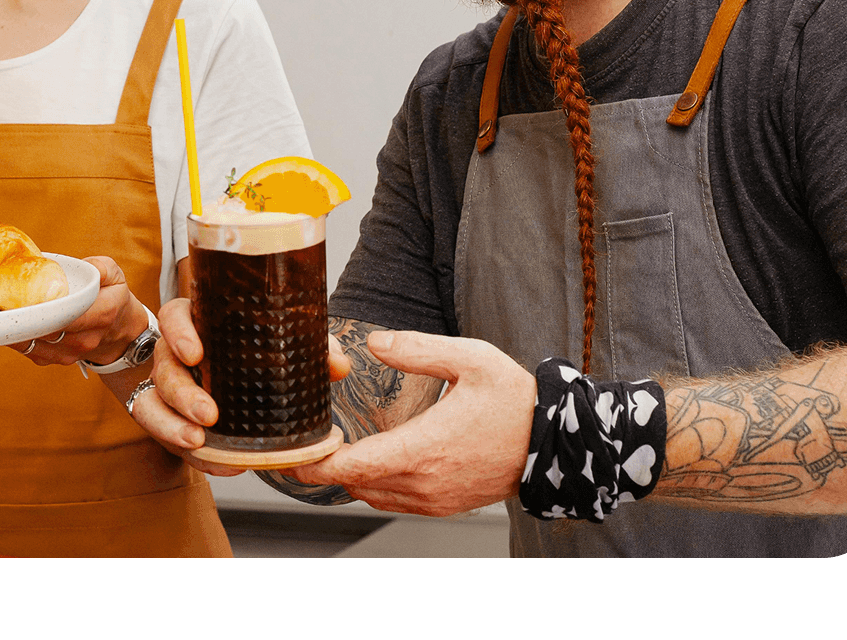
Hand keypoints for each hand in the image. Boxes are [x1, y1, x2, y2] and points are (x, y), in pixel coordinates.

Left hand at [10, 256, 143, 366]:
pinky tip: (6, 322)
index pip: (69, 313)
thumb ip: (99, 267)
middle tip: (0, 301)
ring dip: (14, 329)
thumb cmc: (112, 296)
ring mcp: (71, 352)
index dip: (43, 307)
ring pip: (34, 343)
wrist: (119, 330)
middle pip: (46, 330)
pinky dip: (16, 338)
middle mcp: (86, 338)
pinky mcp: (56, 359)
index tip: (20, 296)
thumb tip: (75, 266)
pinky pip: (30, 351)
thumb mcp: (114, 275)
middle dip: (22, 317)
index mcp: (102, 313)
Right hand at [133, 298, 351, 476]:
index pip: (174, 317)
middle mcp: (174, 356)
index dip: (179, 333)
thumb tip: (338, 365)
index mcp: (196, 324)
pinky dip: (197, 456)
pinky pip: (169, 440)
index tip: (196, 353)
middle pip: (165, 368)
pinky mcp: (169, 423)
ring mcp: (165, 390)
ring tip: (198, 442)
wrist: (224, 376)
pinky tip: (222, 464)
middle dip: (183, 394)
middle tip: (209, 414)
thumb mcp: (278, 341)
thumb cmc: (251, 352)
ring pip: (153, 405)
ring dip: (173, 427)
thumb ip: (309, 346)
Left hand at [283, 329, 534, 516]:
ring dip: (351, 475)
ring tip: (335, 447)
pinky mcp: (443, 504)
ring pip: (371, 494)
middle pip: (354, 483)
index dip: (315, 464)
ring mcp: (434, 498)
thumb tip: (375, 342)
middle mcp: (425, 482)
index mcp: (425, 448)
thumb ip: (417, 349)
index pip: (354, 466)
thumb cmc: (516, 401)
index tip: (289, 456)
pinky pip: (394, 501)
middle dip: (325, 466)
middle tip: (304, 441)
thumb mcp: (470, 359)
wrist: (556, 443)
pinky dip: (374, 485)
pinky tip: (373, 461)